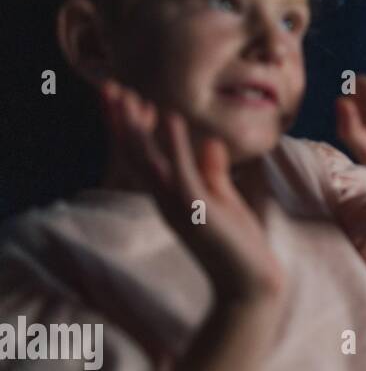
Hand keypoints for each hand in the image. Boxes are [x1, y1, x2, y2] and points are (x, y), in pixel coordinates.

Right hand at [102, 81, 283, 302]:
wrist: (250, 284)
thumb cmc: (238, 244)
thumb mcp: (224, 199)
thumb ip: (214, 171)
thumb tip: (209, 141)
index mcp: (169, 197)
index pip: (143, 155)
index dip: (132, 127)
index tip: (125, 96)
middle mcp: (165, 200)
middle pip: (135, 154)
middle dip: (122, 121)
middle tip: (109, 86)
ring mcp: (178, 204)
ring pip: (148, 159)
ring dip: (137, 127)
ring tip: (128, 95)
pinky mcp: (197, 209)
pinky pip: (181, 169)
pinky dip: (175, 142)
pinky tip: (170, 116)